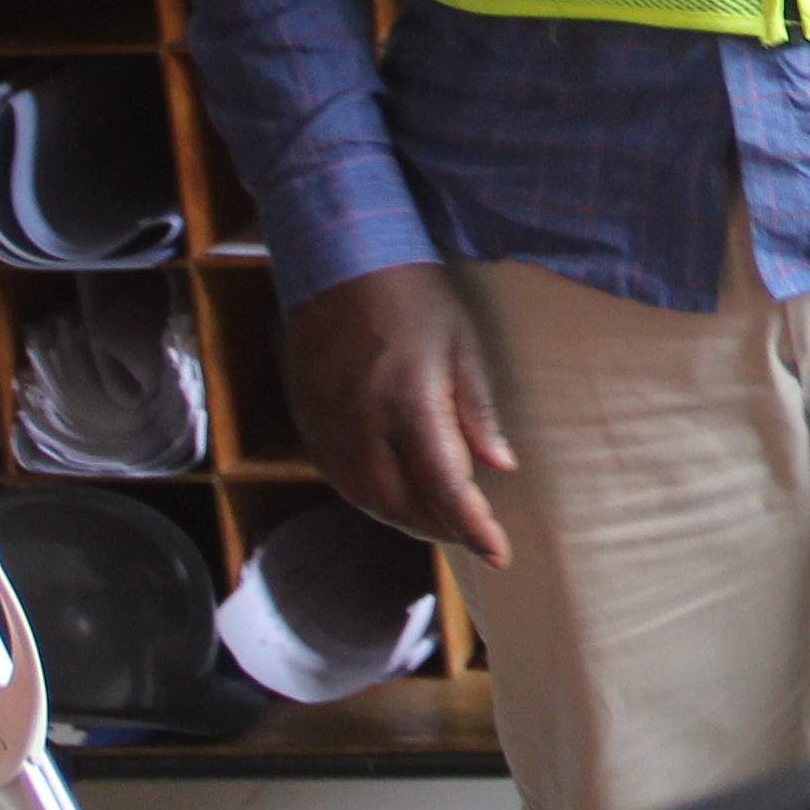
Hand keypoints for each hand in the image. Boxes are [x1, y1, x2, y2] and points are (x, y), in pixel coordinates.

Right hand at [285, 263, 516, 565]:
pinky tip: (393, 493)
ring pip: (365, 498)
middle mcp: (363, 423)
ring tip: (439, 520)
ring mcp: (329, 423)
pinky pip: (337, 476)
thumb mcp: (462, 344)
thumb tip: (501, 467)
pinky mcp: (308, 417)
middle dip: (441, 529)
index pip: (446, 488)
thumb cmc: (412, 294)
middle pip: (402, 506)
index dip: (474, 528)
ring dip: (404, 519)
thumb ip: (478, 411)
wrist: (339, 256)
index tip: (499, 553)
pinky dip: (369, 497)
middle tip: (473, 534)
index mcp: (410, 404)